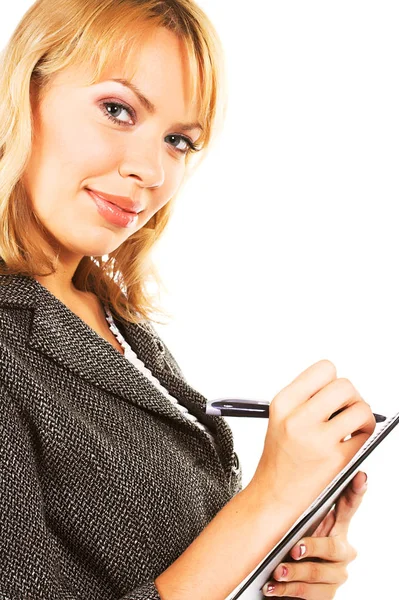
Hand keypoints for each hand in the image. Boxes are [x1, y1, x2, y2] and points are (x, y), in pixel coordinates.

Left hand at [261, 471, 367, 598]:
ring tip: (276, 571)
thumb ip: (296, 511)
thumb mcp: (295, 527)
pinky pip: (307, 592)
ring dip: (292, 572)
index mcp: (337, 528)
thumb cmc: (291, 548)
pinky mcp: (327, 594)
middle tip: (294, 548)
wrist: (287, 583)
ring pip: (315, 572)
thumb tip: (281, 487)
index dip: (356, 491)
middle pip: (332, 548)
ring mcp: (336, 574)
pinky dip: (286, 589)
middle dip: (312, 547)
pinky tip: (274, 586)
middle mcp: (342, 551)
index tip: (359, 476)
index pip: (349, 506)